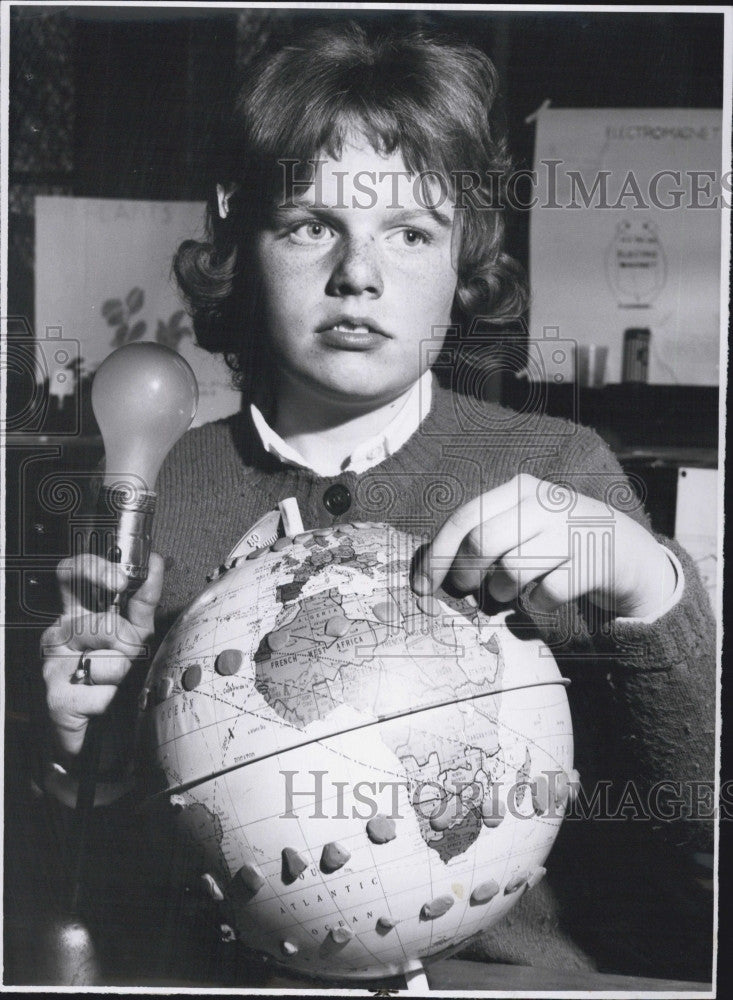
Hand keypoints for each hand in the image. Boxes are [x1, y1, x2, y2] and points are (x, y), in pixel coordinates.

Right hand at [41, 552, 164, 756]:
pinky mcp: (56, 697)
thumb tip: (154, 563)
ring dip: (123, 675)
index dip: (94, 569)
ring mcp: (54, 665)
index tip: (122, 581)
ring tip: (113, 683)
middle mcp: (59, 633)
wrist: (93, 735)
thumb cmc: (112, 677)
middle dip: (127, 643)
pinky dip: (114, 699)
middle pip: (101, 621)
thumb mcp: (133, 632)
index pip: (71, 573)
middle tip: (128, 657)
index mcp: (75, 612)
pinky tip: (103, 704)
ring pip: (109, 659)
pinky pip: (105, 691)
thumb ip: (142, 600)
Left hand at [411, 474, 675, 619]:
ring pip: (511, 570)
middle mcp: (543, 502)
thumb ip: (482, 539)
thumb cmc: (555, 544)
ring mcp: (569, 529)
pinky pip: (545, 593)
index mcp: (518, 489)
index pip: (464, 518)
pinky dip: (537, 603)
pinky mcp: (591, 560)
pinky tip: (543, 596)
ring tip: (511, 591)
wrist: (625, 551)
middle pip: (482, 542)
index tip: (422, 588)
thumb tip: (430, 573)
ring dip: (502, 592)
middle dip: (466, 575)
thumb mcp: (521, 526)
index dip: (436, 556)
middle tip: (469, 591)